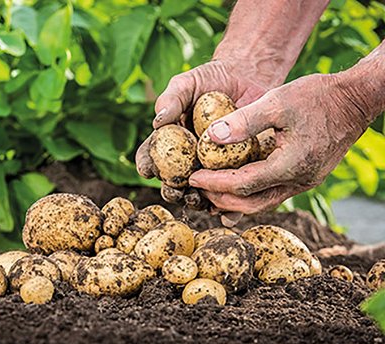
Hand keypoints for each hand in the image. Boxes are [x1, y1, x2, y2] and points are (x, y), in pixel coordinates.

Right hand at [135, 60, 269, 221]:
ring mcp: (213, 168)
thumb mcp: (187, 83)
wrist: (247, 77)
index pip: (151, 157)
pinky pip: (232, 193)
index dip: (146, 165)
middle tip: (175, 190)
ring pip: (201, 193)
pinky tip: (228, 214)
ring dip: (198, 202)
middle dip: (172, 191)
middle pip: (174, 183)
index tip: (147, 169)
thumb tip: (158, 122)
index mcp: (169, 143)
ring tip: (200, 201)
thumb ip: (171, 100)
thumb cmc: (210, 79)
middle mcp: (187, 160)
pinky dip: (230, 208)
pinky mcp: (238, 171)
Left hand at [188, 73, 371, 213]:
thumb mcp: (278, 101)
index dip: (214, 183)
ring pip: (262, 203)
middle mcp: (298, 181)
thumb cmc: (318, 96)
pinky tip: (233, 185)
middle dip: (220, 198)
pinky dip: (249, 193)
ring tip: (209, 189)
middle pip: (250, 203)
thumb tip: (211, 137)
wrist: (355, 100)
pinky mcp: (305, 177)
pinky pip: (272, 194)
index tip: (192, 177)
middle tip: (196, 187)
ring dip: (234, 200)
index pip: (242, 184)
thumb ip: (245, 120)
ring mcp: (304, 182)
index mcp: (291, 165)